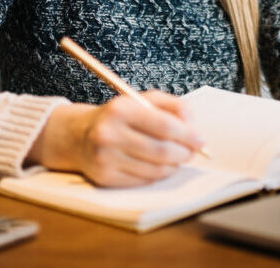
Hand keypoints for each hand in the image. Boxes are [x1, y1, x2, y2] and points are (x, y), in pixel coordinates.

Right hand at [25, 89, 204, 186]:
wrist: (79, 135)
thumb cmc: (120, 116)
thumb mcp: (144, 100)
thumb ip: (173, 106)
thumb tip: (193, 125)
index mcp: (122, 109)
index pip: (164, 125)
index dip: (187, 135)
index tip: (200, 140)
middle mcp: (110, 134)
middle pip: (161, 150)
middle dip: (184, 153)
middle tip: (192, 151)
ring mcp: (105, 158)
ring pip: (154, 169)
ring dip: (173, 165)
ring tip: (177, 157)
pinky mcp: (104, 177)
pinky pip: (143, 180)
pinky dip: (158, 174)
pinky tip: (160, 165)